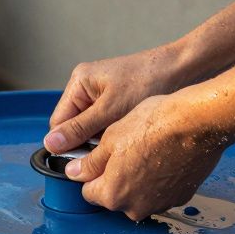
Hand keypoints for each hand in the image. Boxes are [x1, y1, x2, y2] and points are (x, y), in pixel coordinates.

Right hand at [44, 45, 189, 153]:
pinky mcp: (119, 103)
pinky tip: (128, 139)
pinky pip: (107, 126)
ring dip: (102, 140)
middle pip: (74, 127)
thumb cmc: (149, 81)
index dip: (66, 144)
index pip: (59, 123)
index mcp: (79, 83)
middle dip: (87, 142)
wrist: (184, 69)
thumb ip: (80, 129)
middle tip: (103, 155)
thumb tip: (50, 145)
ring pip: (92, 129)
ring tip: (120, 145)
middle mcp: (88, 89)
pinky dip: (114, 135)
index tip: (78, 163)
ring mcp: (104, 96)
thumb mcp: (110, 110)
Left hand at [64, 95, 231, 220]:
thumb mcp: (110, 139)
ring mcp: (161, 204)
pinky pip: (161, 191)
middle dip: (115, 177)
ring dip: (138, 179)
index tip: (98, 159)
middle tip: (125, 150)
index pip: (89, 192)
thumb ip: (90, 163)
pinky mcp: (181, 197)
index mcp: (113, 195)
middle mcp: (136, 208)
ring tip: (146, 151)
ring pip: (138, 195)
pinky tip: (163, 157)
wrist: (197, 123)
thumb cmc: (155, 126)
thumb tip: (74, 173)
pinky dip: (159, 179)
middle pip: (115, 196)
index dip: (91, 173)